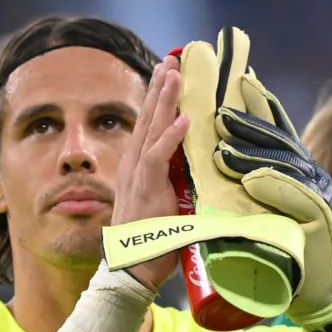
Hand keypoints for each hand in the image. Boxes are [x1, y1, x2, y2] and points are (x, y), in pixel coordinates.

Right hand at [109, 56, 189, 290]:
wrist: (130, 269)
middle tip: (169, 62)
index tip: (167, 77)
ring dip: (164, 101)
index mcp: (137, 169)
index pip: (148, 127)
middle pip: (148, 120)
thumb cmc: (150, 243)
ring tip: (173, 74)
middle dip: (160, 90)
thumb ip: (178, 188)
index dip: (157, 101)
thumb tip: (201, 177)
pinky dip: (171, 137)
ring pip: (152, 130)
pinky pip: (159, 157)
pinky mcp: (146, 189)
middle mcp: (134, 167)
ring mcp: (138, 176)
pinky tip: (183, 119)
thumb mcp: (166, 207)